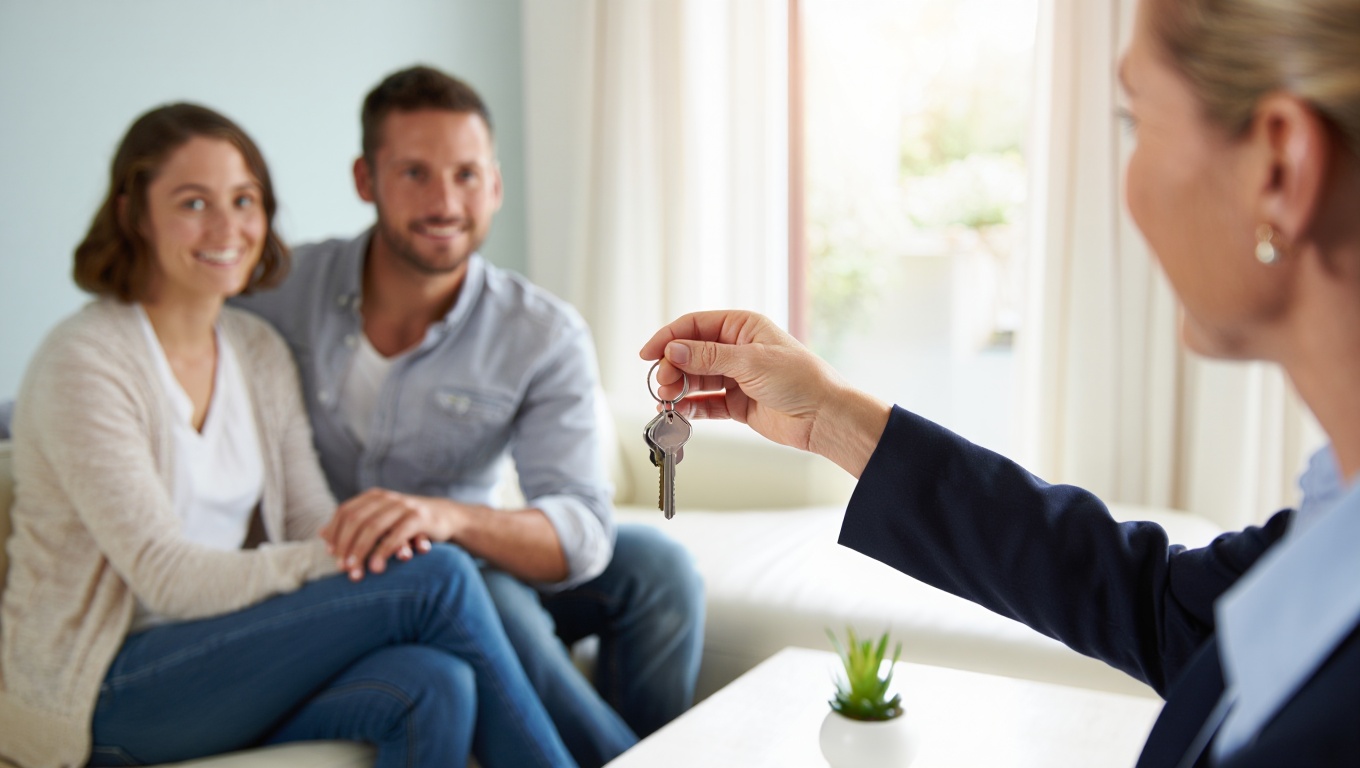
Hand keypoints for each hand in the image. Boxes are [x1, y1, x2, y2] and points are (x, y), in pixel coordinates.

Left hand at [321, 489, 457, 579]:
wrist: (446, 517)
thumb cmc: (407, 522)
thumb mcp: (379, 519)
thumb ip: (353, 525)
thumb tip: (320, 533)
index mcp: (373, 497)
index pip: (345, 511)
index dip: (335, 532)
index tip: (330, 555)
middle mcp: (386, 498)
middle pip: (356, 520)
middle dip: (346, 545)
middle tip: (341, 568)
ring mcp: (403, 506)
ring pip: (374, 527)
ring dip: (361, 551)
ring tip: (355, 572)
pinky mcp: (419, 518)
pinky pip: (396, 534)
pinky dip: (383, 552)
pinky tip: (376, 567)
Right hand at [639, 310, 889, 474]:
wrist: (824, 417)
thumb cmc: (801, 379)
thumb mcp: (750, 361)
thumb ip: (707, 357)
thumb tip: (673, 350)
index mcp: (742, 326)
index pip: (694, 325)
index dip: (668, 338)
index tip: (648, 353)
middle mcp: (736, 349)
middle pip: (690, 353)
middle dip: (671, 367)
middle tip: (662, 382)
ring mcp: (735, 377)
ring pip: (695, 379)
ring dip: (677, 388)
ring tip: (666, 400)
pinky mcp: (736, 404)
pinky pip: (705, 402)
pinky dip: (690, 407)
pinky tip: (678, 412)